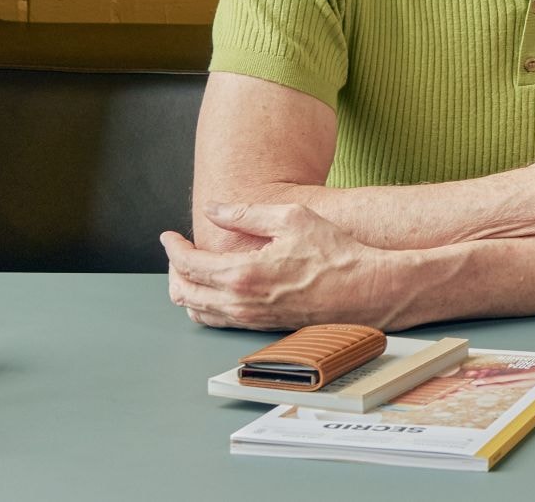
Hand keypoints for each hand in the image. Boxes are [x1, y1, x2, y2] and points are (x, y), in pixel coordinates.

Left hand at [161, 202, 407, 329]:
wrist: (366, 290)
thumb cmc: (335, 253)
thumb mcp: (292, 218)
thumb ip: (246, 213)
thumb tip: (213, 209)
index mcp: (243, 273)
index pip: (189, 264)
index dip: (173, 248)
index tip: (169, 236)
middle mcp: (241, 302)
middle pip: (184, 292)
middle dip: (173, 270)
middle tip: (176, 251)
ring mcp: (251, 319)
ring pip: (198, 312)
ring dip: (187, 290)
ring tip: (191, 269)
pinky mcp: (262, 327)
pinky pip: (219, 320)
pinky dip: (206, 304)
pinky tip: (216, 287)